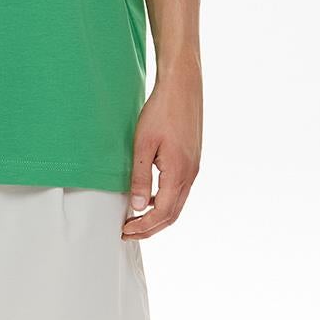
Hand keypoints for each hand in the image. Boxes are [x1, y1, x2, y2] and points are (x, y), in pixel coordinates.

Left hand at [122, 63, 201, 238]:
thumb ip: (140, 178)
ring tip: (136, 219)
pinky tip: (149, 197)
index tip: (125, 231)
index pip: (162, 213)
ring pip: (177, 204)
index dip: (144, 227)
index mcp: (178, 173)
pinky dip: (165, 201)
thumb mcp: (143, 145)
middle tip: (128, 232)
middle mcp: (190, 174)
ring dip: (158, 216)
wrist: (182, 86)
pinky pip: (180, 190)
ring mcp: (194, 168)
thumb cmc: (161, 111)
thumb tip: (137, 207)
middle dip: (150, 228)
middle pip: (172, 214)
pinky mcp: (192, 160)